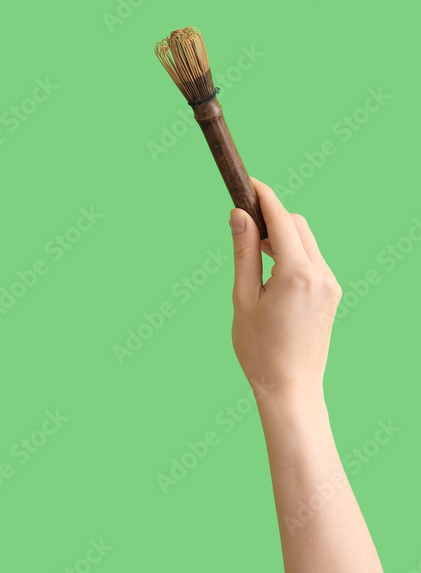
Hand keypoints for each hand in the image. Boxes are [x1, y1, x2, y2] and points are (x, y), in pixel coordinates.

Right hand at [229, 177, 341, 404]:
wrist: (291, 389)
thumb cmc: (260, 349)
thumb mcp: (243, 297)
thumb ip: (244, 252)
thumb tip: (239, 215)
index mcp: (296, 273)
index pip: (282, 217)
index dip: (264, 196)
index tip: (248, 183)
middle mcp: (320, 274)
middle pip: (297, 224)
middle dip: (272, 216)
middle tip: (243, 222)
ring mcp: (330, 285)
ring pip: (306, 241)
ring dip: (282, 235)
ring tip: (254, 251)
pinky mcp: (332, 295)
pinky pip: (313, 260)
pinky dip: (293, 253)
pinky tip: (271, 270)